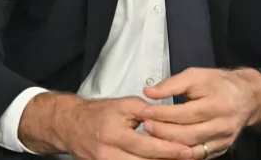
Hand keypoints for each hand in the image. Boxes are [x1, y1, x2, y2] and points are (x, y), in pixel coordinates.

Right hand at [20, 93, 193, 159]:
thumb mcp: (122, 105)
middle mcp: (109, 154)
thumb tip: (167, 116)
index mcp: (114, 134)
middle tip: (189, 157)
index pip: (147, 145)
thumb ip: (145, 109)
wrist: (71, 125)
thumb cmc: (98, 113)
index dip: (169, 149)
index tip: (187, 149)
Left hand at [140, 68, 260, 158]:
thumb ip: (172, 83)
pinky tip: (167, 148)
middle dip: (163, 132)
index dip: (163, 113)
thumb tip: (150, 92)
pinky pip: (199, 155)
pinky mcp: (222, 148)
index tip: (145, 111)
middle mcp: (223, 124)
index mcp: (218, 103)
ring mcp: (224, 139)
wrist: (247, 97)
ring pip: (193, 149)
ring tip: (152, 137)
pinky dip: (182, 154)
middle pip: (188, 134)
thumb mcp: (197, 75)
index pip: (186, 112)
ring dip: (170, 145)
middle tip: (146, 126)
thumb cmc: (220, 84)